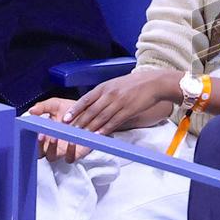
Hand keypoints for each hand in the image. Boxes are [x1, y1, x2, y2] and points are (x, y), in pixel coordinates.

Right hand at [29, 98, 92, 162]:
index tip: (33, 130)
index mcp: (44, 135)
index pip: (32, 143)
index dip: (31, 139)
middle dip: (39, 145)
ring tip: (55, 137)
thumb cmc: (71, 110)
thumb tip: (31, 110)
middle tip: (42, 134)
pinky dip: (70, 151)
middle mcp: (51, 145)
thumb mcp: (56, 105)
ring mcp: (62, 150)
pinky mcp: (76, 153)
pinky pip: (70, 157)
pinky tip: (72, 141)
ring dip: (52, 148)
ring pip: (52, 156)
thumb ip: (43, 107)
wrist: (91, 111)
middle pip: (40, 153)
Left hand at [60, 71, 176, 136]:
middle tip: (70, 132)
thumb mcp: (116, 84)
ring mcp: (119, 102)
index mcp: (105, 87)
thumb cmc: (135, 83)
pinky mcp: (128, 110)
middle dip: (80, 123)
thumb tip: (91, 104)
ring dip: (90, 129)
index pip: (86, 99)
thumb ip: (104, 93)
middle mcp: (110, 94)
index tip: (66, 119)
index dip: (75, 110)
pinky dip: (105, 129)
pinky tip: (99, 135)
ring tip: (81, 137)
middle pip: (91, 111)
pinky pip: (114, 122)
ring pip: (101, 118)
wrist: (154, 82)